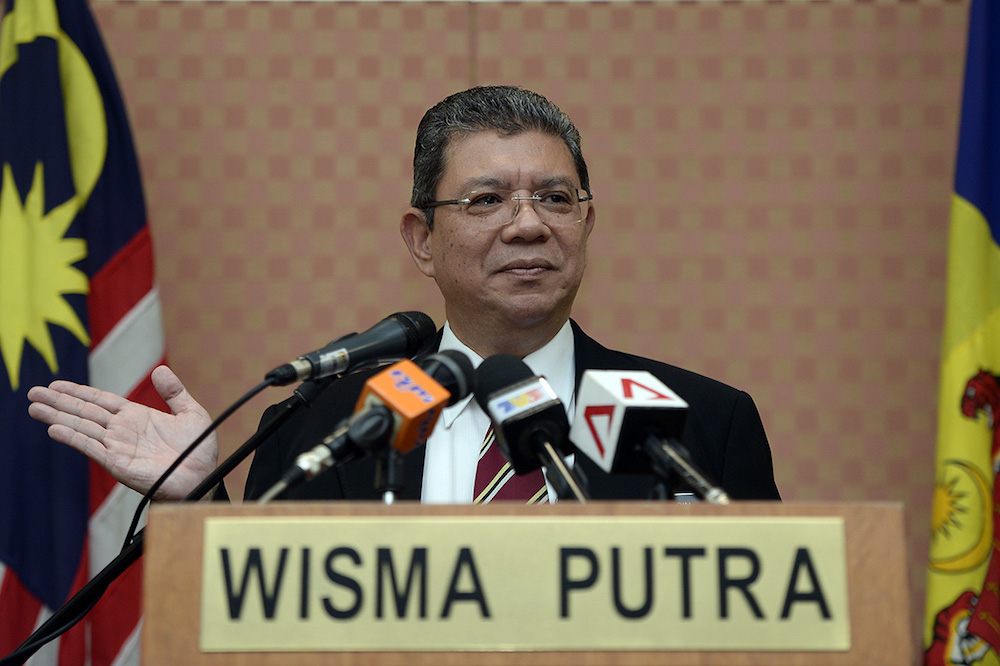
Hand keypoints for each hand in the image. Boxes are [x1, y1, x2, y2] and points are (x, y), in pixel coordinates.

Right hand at [27, 365, 216, 499]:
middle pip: (84, 412)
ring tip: (34, 408)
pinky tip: (55, 429)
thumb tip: (159, 369)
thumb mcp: (191, 413)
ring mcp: (118, 446)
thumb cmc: (200, 449)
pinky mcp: (118, 463)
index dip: (78, 392)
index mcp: (136, 416)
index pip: (100, 401)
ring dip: (58, 418)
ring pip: (82, 428)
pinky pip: (92, 448)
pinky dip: (73, 438)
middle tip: (32, 392)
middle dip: (59, 402)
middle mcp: (122, 431)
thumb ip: (174, 392)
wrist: (204, 476)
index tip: (57, 384)